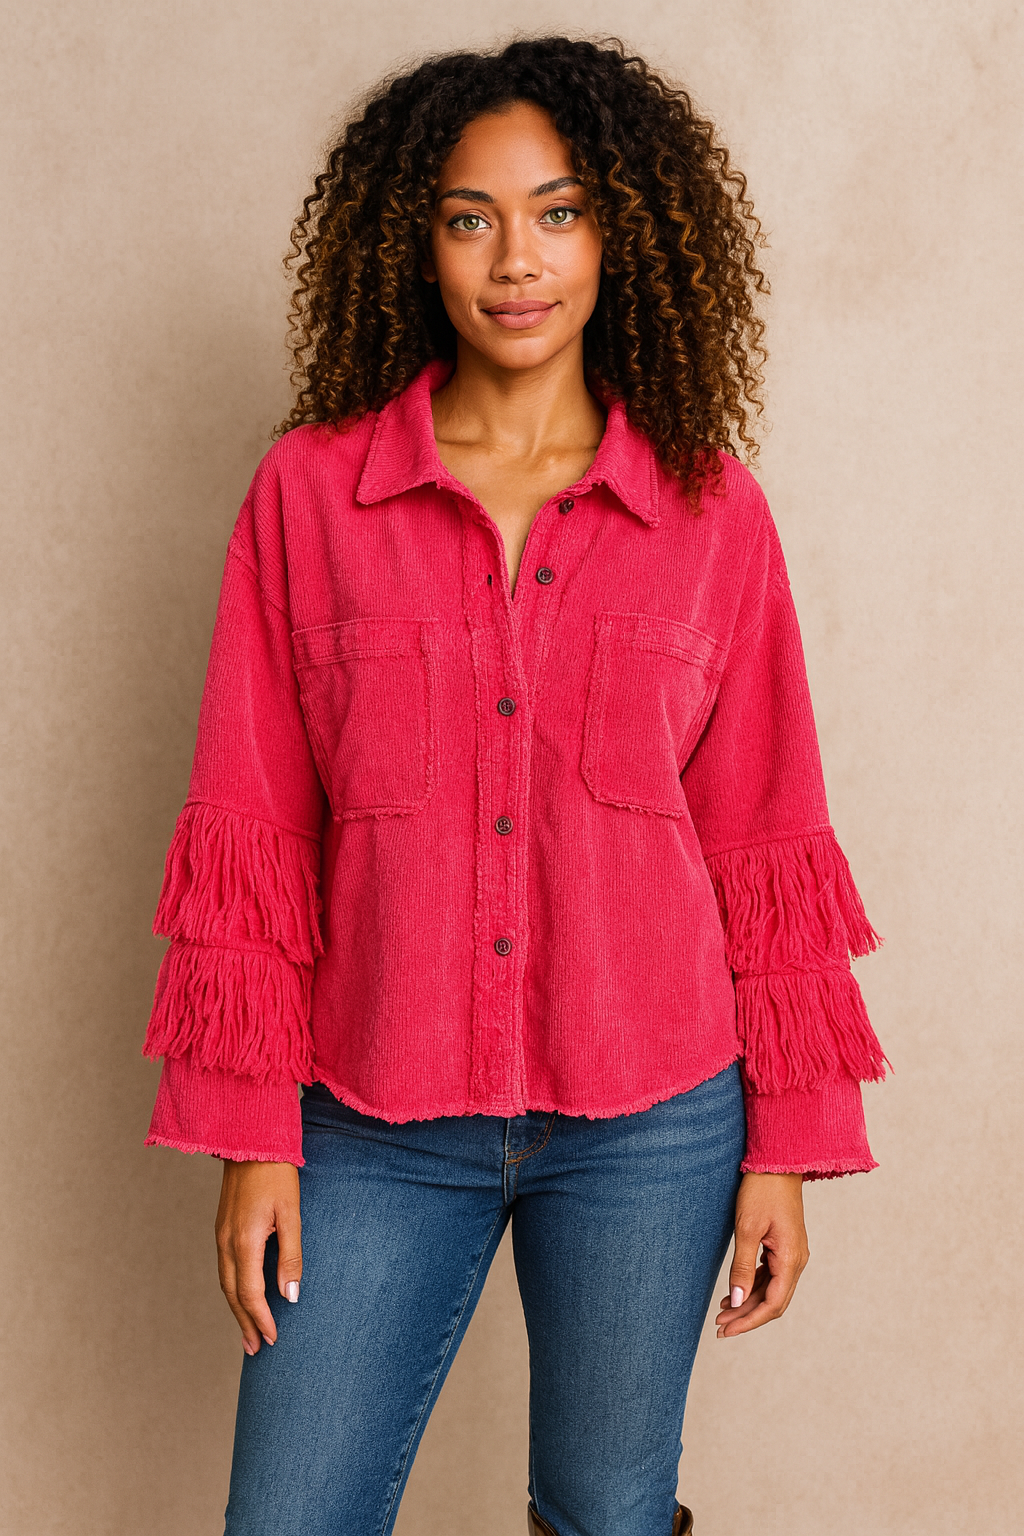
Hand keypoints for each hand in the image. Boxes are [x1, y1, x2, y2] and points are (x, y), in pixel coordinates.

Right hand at [215, 1160, 301, 1354]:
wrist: (250, 1142)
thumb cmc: (276, 1174)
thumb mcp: (291, 1213)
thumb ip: (291, 1256)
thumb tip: (290, 1296)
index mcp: (244, 1241)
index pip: (251, 1293)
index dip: (261, 1319)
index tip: (273, 1339)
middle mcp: (226, 1243)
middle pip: (233, 1295)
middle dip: (244, 1324)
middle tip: (254, 1351)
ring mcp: (220, 1236)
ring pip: (225, 1284)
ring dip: (236, 1310)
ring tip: (247, 1333)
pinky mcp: (222, 1229)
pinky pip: (224, 1269)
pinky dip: (232, 1290)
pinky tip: (241, 1297)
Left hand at [715, 1172, 808, 1337]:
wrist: (778, 1162)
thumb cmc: (762, 1190)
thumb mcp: (747, 1228)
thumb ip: (743, 1267)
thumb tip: (736, 1300)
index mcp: (791, 1260)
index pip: (772, 1305)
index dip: (748, 1321)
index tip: (726, 1330)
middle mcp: (797, 1261)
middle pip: (773, 1301)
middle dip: (746, 1316)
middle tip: (719, 1326)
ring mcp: (792, 1253)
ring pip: (771, 1289)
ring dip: (748, 1302)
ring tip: (722, 1311)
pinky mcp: (784, 1246)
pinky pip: (771, 1275)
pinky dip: (753, 1286)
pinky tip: (735, 1290)